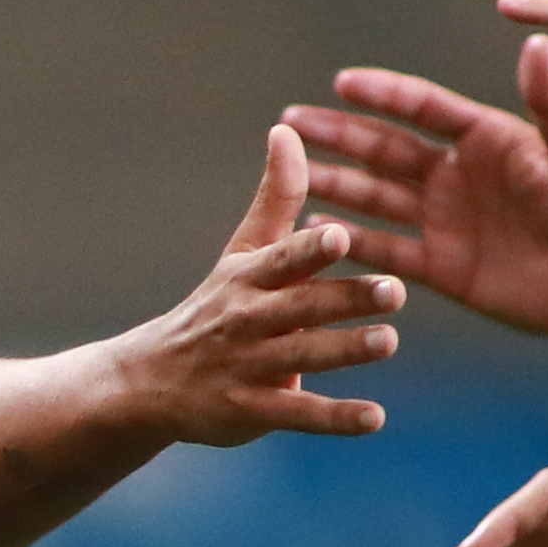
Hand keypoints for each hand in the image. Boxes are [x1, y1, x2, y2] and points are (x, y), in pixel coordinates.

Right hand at [118, 126, 403, 446]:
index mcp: (248, 277)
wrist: (152, 381)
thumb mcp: (243, 251)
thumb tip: (288, 128)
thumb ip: (276, 198)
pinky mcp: (253, 411)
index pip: (281, 259)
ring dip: (346, 351)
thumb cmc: (216, 307)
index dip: (309, 249)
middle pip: (301, 307)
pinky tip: (375, 418)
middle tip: (395, 290)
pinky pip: (299, 414)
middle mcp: (247, 320)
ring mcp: (248, 367)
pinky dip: (336, 418)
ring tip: (388, 341)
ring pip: (303, 358)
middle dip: (345, 299)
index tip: (340, 234)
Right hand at [284, 35, 547, 342]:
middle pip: (385, 150)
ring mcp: (447, 222)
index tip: (342, 81)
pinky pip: (388, 255)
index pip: (422, 109)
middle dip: (338, 136)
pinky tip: (315, 236)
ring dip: (335, 186)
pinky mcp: (445, 269)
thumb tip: (536, 43)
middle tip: (288, 124)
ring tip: (289, 179)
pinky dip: (353, 247)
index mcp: (486, 139)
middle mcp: (458, 176)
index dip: (382, 95)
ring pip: (378, 198)